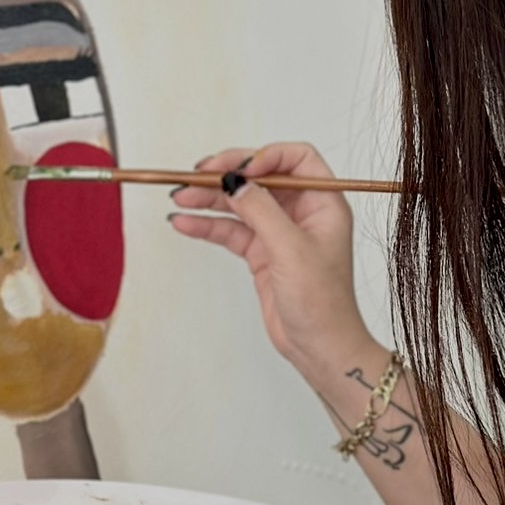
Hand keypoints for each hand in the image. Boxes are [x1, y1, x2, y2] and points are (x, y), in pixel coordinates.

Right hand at [168, 141, 368, 376]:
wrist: (319, 347)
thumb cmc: (323, 304)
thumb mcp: (291, 250)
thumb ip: (261, 210)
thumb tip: (235, 181)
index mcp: (324, 203)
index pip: (296, 159)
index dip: (267, 156)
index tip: (240, 169)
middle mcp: (303, 213)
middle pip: (262, 178)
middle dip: (229, 175)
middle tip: (197, 176)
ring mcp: (280, 233)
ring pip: (241, 204)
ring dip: (211, 199)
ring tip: (181, 197)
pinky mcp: (262, 254)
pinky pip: (231, 231)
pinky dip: (208, 225)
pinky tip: (185, 221)